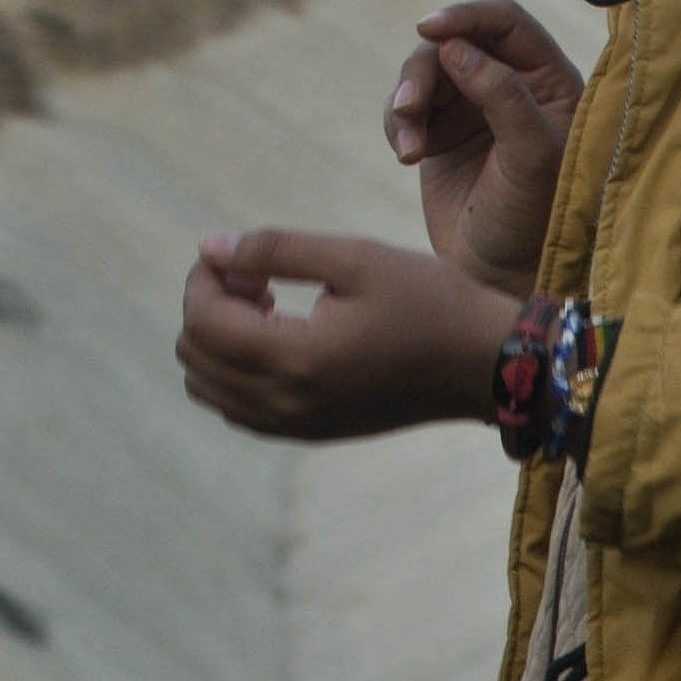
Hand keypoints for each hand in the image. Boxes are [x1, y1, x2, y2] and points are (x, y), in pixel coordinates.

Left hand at [175, 227, 530, 444]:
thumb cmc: (430, 302)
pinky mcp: (310, 433)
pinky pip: (237, 409)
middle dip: (208, 305)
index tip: (239, 252)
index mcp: (296, 358)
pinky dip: (235, 371)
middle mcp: (286, 403)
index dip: (204, 276)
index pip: (203, 321)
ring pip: (207, 388)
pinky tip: (279, 338)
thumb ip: (275, 249)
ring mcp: (296, 425)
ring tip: (266, 307)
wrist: (486, 366)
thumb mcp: (355, 257)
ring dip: (218, 340)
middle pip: (194, 355)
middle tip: (257, 275)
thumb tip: (209, 247)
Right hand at [387, 0, 585, 285]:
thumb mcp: (531, 158)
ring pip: (425, 71)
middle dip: (426, 70)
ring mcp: (474, 108)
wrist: (498, 280)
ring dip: (407, 100)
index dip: (467, 16)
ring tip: (409, 148)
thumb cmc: (532, 223)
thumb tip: (455, 47)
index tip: (429, 29)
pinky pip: (405, 105)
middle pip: (456, 42)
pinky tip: (407, 155)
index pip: (508, 23)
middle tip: (409, 108)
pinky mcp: (440, 133)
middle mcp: (513, 87)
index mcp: (551, 83)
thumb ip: (503, 95)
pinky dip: (398, 122)